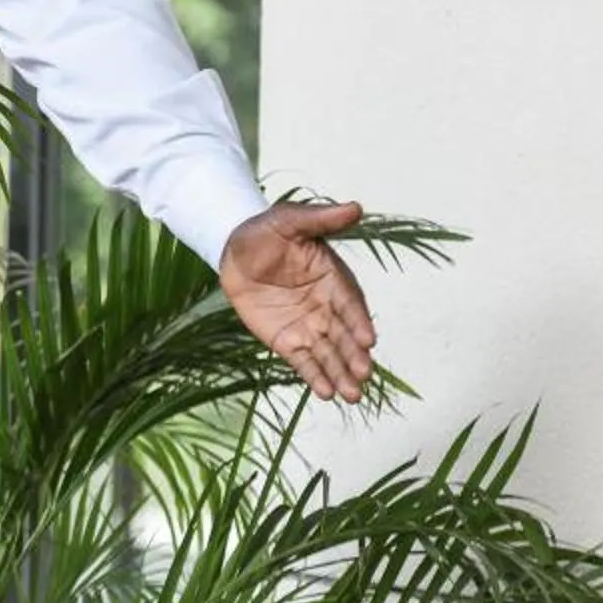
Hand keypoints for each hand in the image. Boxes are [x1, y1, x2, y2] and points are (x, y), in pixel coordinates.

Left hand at [219, 200, 378, 402]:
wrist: (234, 250)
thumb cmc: (267, 232)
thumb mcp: (289, 220)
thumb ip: (320, 218)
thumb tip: (355, 207)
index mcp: (333, 278)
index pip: (349, 303)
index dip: (358, 321)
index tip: (369, 339)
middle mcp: (326, 306)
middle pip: (343, 334)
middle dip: (353, 355)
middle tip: (363, 374)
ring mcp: (308, 326)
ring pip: (328, 353)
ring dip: (340, 373)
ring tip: (351, 395)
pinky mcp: (287, 341)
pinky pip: (304, 361)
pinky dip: (315, 376)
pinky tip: (326, 393)